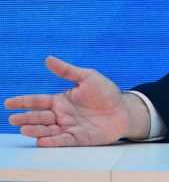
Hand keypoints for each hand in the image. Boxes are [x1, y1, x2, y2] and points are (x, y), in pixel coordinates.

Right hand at [4, 56, 148, 146]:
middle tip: (14, 118)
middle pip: (40, 117)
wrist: (124, 109)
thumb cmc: (106, 92)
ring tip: (24, 128)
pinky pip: (62, 140)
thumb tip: (48, 59)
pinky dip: (52, 141)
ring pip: (47, 130)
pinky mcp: (78, 138)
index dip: (23, 102)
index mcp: (61, 101)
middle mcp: (61, 115)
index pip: (38, 101)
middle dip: (26, 118)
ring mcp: (68, 127)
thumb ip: (67, 71)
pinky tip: (42, 140)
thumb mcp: (87, 77)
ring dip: (36, 130)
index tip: (8, 103)